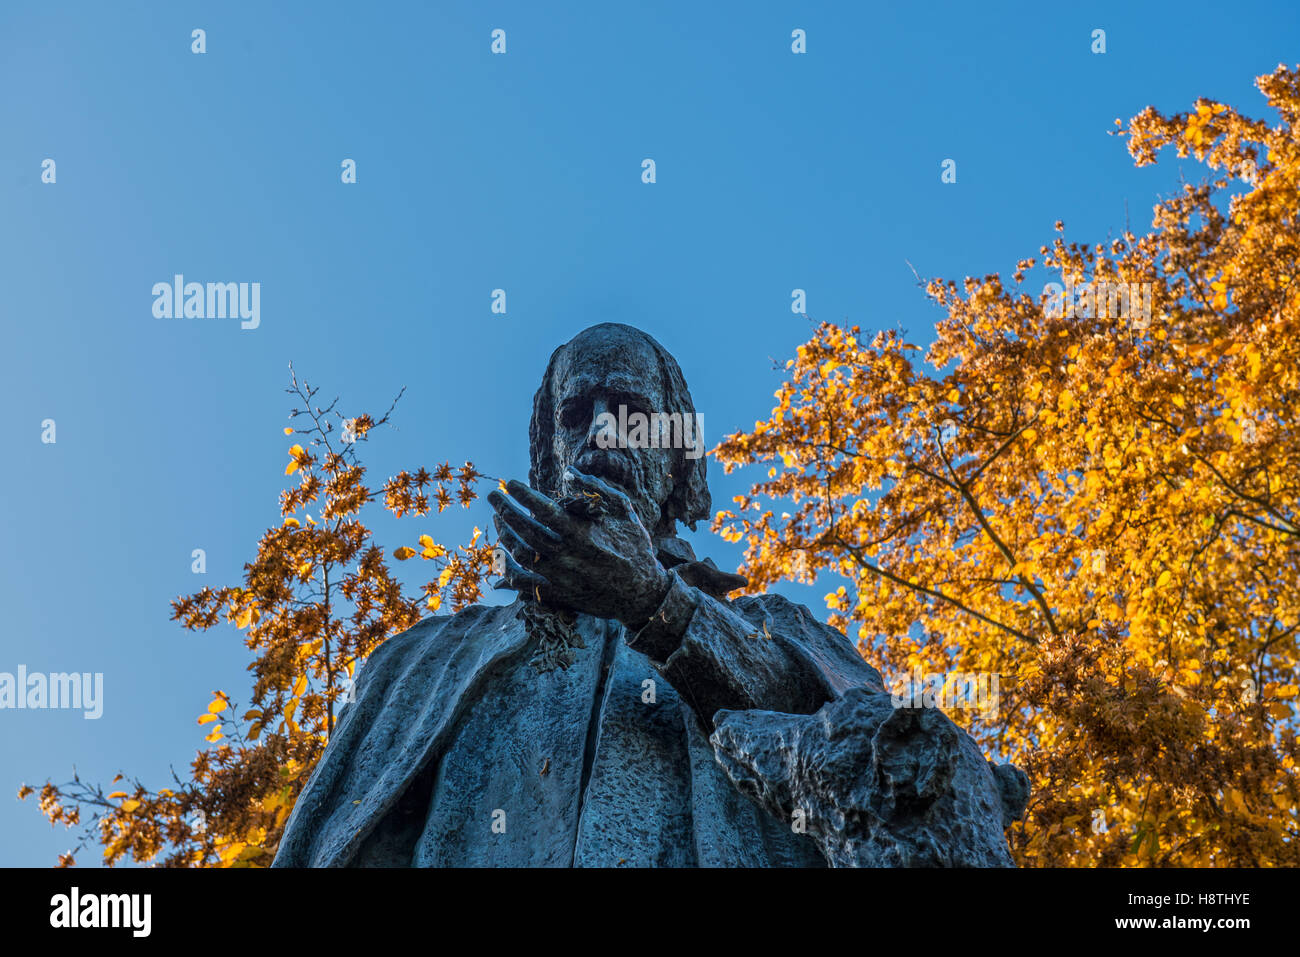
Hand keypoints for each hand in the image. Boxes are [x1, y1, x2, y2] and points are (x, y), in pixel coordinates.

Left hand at [487, 468, 671, 628]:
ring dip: (505, 534)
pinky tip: (502, 553)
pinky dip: (507, 569)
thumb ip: (596, 489)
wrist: (643, 594)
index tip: (510, 483)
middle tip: (493, 495)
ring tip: (499, 518)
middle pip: (525, 530)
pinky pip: (523, 583)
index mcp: (583, 534)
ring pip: (520, 554)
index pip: (544, 510)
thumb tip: (570, 472)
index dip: (523, 495)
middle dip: (505, 509)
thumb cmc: (635, 547)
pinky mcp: (558, 594)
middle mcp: (567, 557)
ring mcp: (560, 578)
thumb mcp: (624, 511)